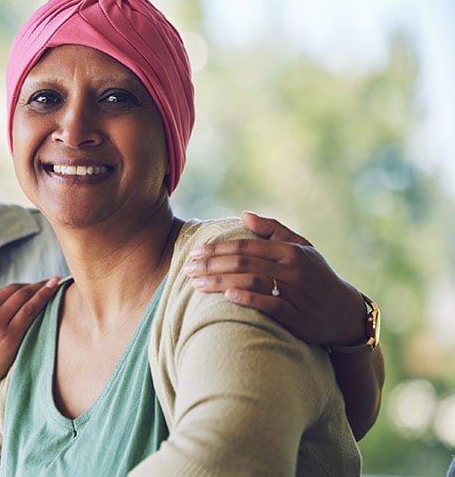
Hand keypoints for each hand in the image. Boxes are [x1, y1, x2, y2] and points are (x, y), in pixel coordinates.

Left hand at [183, 211, 364, 345]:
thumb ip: (274, 230)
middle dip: (211, 265)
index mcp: (291, 251)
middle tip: (187, 269)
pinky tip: (227, 297)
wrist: (344, 313)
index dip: (218, 249)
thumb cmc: (317, 276)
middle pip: (243, 263)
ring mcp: (296, 293)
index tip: (195, 253)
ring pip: (251, 282)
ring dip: (220, 282)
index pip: (246, 246)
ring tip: (196, 284)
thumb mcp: (302, 248)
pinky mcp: (297, 317)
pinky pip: (269, 306)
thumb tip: (245, 214)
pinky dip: (247, 299)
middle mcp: (293, 270)